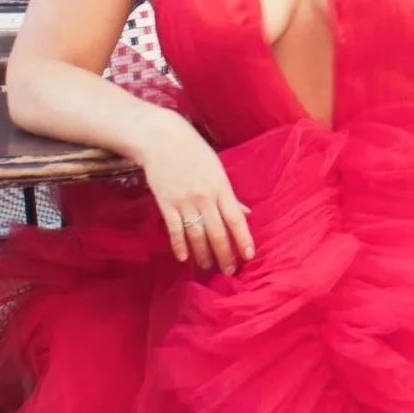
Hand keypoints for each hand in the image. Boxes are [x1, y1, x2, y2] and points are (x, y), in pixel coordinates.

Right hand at [138, 110, 254, 274]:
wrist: (164, 141)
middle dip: (225, 254)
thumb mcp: (218, 171)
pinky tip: (184, 258)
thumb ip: (230, 196)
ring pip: (197, 235)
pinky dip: (179, 245)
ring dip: (203, 254)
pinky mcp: (166, 204)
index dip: (243, 239)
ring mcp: (185, 202)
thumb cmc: (195, 153)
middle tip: (229, 271)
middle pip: (218, 232)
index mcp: (222, 188)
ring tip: (208, 267)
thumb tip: (246, 213)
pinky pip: (174, 230)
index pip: (236, 219)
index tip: (249, 256)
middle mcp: (206, 198)